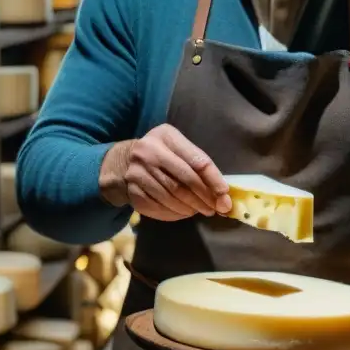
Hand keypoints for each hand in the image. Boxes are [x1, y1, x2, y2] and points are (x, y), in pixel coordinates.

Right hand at [104, 124, 230, 221]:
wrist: (125, 161)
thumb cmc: (162, 155)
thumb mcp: (178, 149)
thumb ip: (199, 166)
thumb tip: (223, 195)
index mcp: (166, 136)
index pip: (197, 161)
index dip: (214, 181)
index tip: (224, 195)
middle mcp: (149, 151)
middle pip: (185, 181)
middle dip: (204, 198)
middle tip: (216, 209)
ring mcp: (137, 172)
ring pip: (172, 196)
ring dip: (191, 207)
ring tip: (201, 210)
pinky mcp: (132, 191)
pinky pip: (158, 206)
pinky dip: (175, 213)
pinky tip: (184, 213)